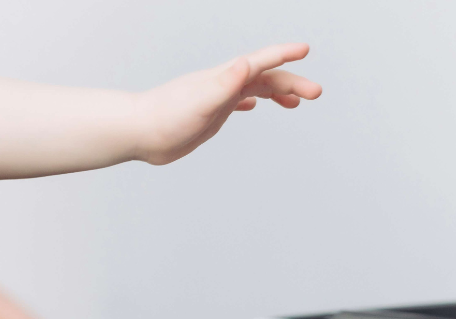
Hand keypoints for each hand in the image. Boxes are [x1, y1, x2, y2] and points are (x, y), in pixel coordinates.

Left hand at [135, 43, 321, 164]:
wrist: (139, 133)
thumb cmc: (165, 118)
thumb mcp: (201, 101)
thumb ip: (225, 83)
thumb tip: (245, 64)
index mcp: (224, 78)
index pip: (259, 62)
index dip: (283, 55)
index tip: (305, 49)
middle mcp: (223, 84)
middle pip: (264, 78)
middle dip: (292, 82)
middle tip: (316, 93)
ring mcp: (217, 98)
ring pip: (254, 89)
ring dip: (276, 92)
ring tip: (296, 102)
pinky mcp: (209, 114)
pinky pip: (236, 103)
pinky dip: (250, 101)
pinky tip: (254, 106)